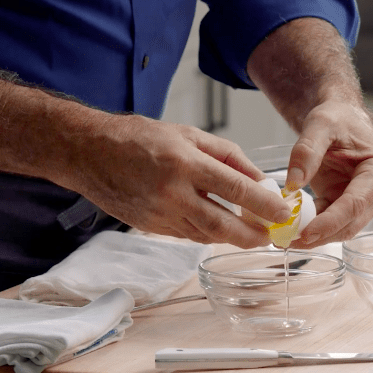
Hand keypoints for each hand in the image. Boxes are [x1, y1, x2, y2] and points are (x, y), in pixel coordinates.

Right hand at [67, 115, 291, 247]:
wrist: (89, 153)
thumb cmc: (139, 138)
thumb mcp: (189, 134)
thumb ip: (227, 155)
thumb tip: (257, 178)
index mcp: (184, 163)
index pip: (235, 189)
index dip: (264, 205)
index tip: (283, 213)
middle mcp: (172, 192)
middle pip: (223, 225)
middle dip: (253, 235)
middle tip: (271, 236)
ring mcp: (159, 214)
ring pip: (206, 235)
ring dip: (232, 238)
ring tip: (252, 234)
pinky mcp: (150, 227)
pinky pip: (187, 236)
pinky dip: (207, 234)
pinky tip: (220, 229)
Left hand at [284, 100, 372, 246]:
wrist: (341, 120)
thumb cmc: (338, 119)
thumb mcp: (321, 124)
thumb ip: (307, 151)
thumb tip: (293, 184)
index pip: (355, 203)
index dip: (331, 221)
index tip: (306, 233)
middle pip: (350, 223)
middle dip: (319, 234)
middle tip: (286, 240)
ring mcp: (366, 203)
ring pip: (341, 230)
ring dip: (314, 237)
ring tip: (283, 238)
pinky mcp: (349, 208)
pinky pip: (330, 225)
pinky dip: (311, 229)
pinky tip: (289, 231)